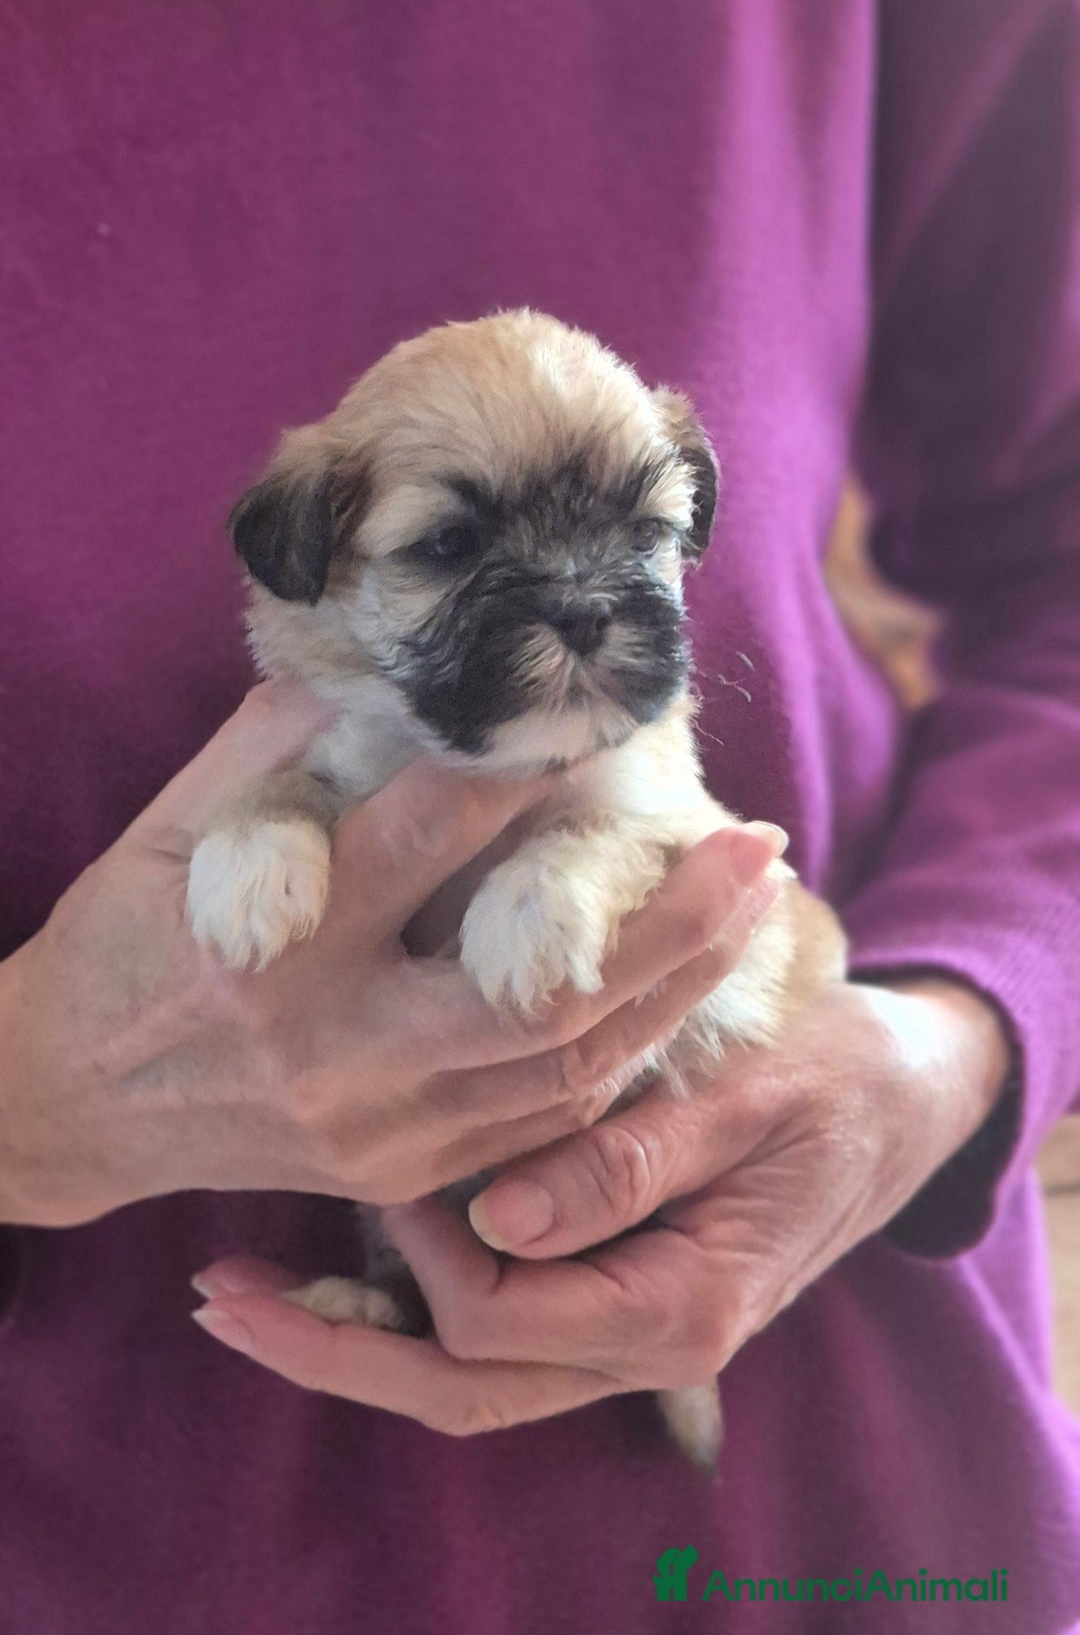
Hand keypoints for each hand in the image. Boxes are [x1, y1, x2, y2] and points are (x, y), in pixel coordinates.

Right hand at [0, 683, 780, 1227]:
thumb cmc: (127, 938)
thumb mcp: (186, 826)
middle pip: (544, 989)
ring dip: (676, 985)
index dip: (529, 769)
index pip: (428, 840)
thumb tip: (404, 666)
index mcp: (276, 944)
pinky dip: (624, 1053)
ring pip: (569, 1067)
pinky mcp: (400, 1171)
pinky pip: (543, 1123)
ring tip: (754, 909)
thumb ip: (292, 745)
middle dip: (670, 918)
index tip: (603, 710)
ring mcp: (378, 1126)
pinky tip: (681, 990)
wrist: (70, 1103)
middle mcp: (336, 1047)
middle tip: (758, 843)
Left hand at [188, 976, 1009, 1434]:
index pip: (502, 1315)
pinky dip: (401, 1310)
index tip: (381, 1153)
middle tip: (215, 1291)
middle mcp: (639, 1345)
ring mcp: (616, 1331)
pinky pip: (486, 1334)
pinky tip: (331, 1266)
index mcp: (678, 1307)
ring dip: (348, 1337)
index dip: (422, 1248)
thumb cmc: (829, 1079)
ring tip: (237, 1290)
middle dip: (330, 1345)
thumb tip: (501, 1217)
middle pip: (455, 1385)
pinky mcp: (600, 1294)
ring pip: (460, 1377)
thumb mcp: (749, 1099)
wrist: (894, 1098)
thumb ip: (634, 1159)